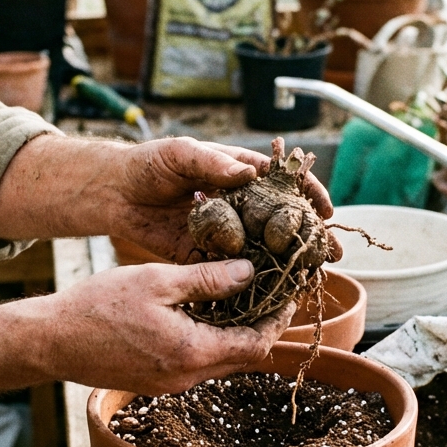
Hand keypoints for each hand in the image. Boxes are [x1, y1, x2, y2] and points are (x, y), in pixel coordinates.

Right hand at [39, 260, 294, 394]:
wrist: (52, 341)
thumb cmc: (99, 306)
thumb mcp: (157, 281)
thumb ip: (206, 280)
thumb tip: (249, 272)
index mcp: (193, 352)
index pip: (257, 343)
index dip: (278, 319)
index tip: (288, 292)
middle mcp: (187, 376)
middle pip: (244, 356)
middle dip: (263, 325)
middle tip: (272, 291)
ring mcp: (172, 383)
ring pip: (222, 360)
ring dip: (237, 332)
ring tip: (243, 296)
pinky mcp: (157, 382)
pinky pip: (198, 362)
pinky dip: (212, 339)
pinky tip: (207, 312)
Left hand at [109, 136, 333, 261]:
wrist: (116, 192)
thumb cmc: (149, 163)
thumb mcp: (180, 153)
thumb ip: (212, 162)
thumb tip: (247, 174)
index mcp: (240, 175)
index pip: (282, 183)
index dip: (308, 193)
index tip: (327, 209)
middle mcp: (239, 205)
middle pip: (281, 220)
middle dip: (308, 234)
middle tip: (330, 251)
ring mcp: (226, 232)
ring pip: (264, 248)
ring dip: (288, 261)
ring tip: (312, 275)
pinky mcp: (206, 255)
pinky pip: (233, 269)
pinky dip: (253, 281)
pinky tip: (274, 293)